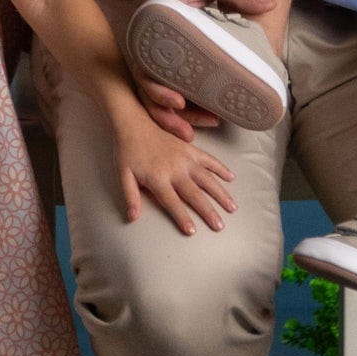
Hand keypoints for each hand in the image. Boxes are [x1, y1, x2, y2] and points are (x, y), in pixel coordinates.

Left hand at [112, 111, 235, 234]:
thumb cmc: (128, 152)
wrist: (134, 124)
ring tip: (232, 207)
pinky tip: (231, 177)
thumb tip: (132, 218)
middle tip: (220, 226)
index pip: (172, 202)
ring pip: (207, 178)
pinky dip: (220, 168)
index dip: (182, 217)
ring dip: (220, 193)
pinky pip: (209, 159)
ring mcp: (185, 158)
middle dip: (208, 211)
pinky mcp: (190, 148)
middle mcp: (174, 169)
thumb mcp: (124, 176)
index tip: (193, 231)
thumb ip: (130, 197)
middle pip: (194, 194)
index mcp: (157, 178)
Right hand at [133, 0, 274, 137]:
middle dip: (165, 113)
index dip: (158, 89)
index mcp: (152, 25)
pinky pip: (162, 83)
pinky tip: (195, 115)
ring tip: (193, 132)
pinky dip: (174, 102)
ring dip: (169, 114)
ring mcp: (152, 51)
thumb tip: (268, 4)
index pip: (146, 65)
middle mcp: (147, 42)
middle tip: (189, 131)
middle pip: (148, 85)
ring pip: (153, 90)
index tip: (179, 102)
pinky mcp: (162, 56)